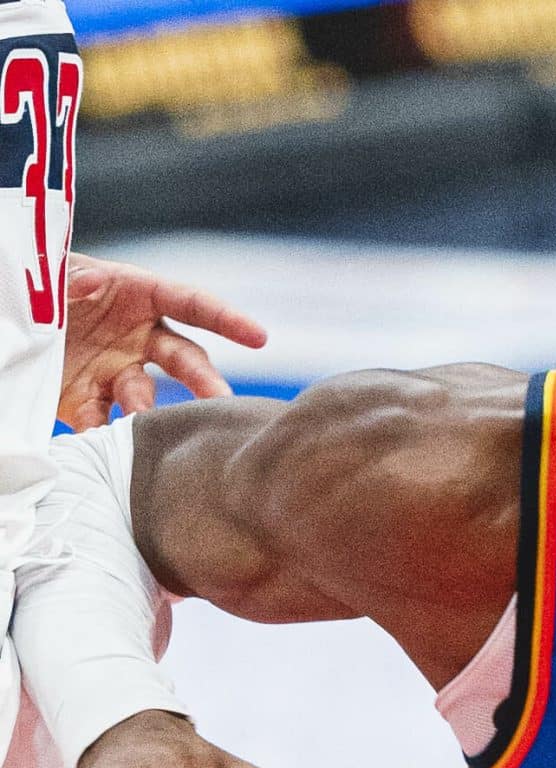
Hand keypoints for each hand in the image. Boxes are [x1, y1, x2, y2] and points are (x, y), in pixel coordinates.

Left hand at [58, 255, 267, 431]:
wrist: (11, 317)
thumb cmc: (40, 279)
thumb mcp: (52, 267)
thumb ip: (70, 274)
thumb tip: (91, 284)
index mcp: (136, 295)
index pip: (190, 304)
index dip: (225, 320)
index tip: (258, 337)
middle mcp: (137, 338)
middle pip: (184, 361)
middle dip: (204, 381)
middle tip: (218, 400)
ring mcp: (117, 371)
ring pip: (146, 397)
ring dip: (146, 411)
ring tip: (140, 422)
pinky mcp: (89, 399)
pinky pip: (99, 419)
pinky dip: (97, 433)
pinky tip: (95, 441)